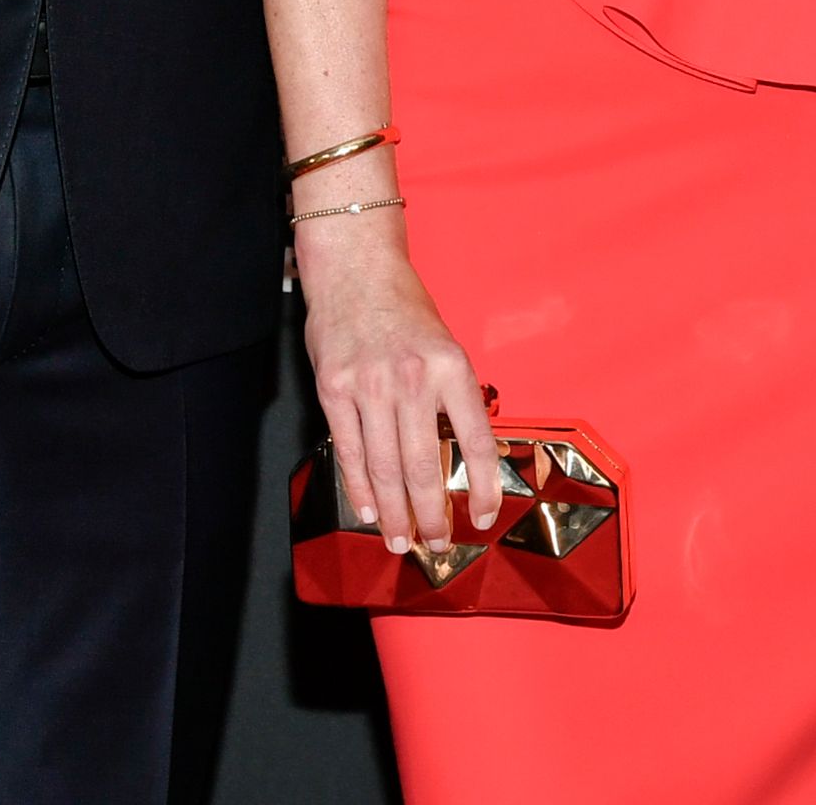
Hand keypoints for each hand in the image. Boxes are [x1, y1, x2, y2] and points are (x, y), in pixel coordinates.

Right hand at [296, 215, 504, 553]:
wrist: (356, 271)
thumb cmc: (406, 311)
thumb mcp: (446, 347)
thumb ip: (453, 399)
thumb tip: (463, 458)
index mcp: (452, 368)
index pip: (476, 442)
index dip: (482, 488)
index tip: (481, 518)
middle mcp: (413, 379)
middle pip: (425, 466)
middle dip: (432, 515)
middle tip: (438, 545)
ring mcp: (369, 385)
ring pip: (385, 467)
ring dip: (394, 514)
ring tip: (401, 542)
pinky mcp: (333, 390)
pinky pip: (349, 450)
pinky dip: (359, 488)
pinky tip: (368, 512)